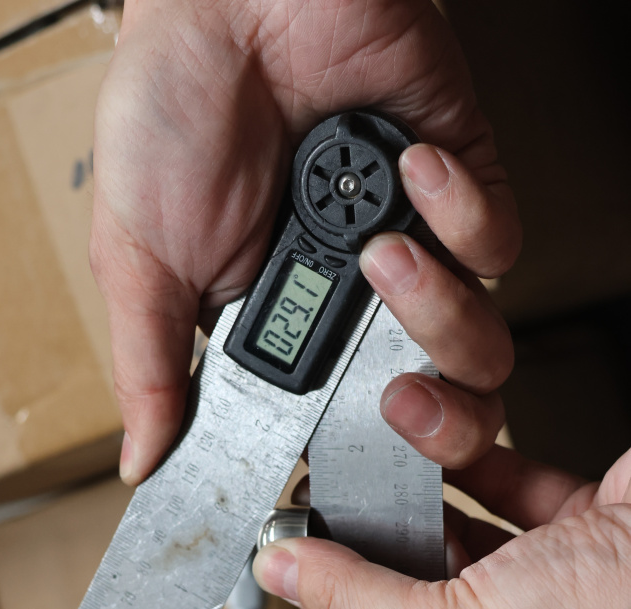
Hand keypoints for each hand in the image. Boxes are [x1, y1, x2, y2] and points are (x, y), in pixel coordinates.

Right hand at [90, 0, 519, 483]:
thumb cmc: (170, 116)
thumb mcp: (138, 263)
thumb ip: (151, 370)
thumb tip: (143, 457)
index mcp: (283, 329)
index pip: (336, 425)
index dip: (354, 455)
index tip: (343, 465)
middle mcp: (353, 301)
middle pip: (433, 405)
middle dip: (433, 421)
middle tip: (396, 402)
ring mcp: (411, 246)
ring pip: (478, 340)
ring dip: (438, 306)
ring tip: (378, 248)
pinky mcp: (457, 183)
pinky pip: (497, 242)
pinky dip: (464, 212)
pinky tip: (409, 163)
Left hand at [254, 432, 630, 608]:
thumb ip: (370, 607)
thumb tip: (288, 576)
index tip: (310, 569)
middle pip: (429, 598)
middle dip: (384, 547)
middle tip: (330, 507)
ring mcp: (568, 587)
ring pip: (467, 534)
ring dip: (420, 493)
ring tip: (369, 464)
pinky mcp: (588, 521)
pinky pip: (509, 485)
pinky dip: (469, 460)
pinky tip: (427, 437)